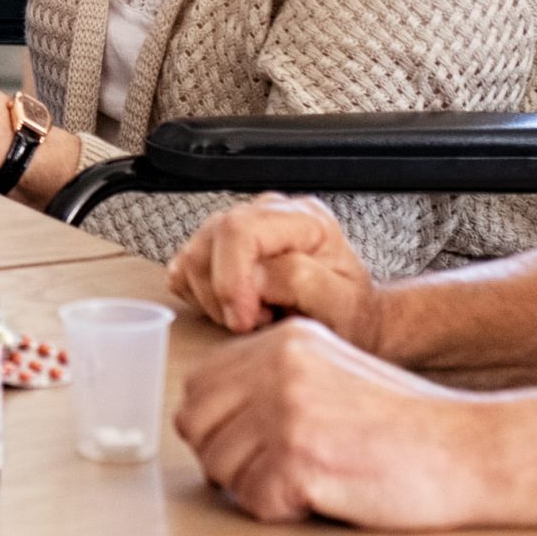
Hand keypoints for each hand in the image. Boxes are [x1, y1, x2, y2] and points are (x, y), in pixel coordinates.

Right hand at [167, 194, 386, 348]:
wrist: (352, 317)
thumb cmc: (350, 312)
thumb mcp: (342, 303)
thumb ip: (301, 281)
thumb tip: (254, 277)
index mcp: (302, 218)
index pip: (240, 229)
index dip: (232, 279)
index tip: (243, 320)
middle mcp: (267, 212)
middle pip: (211, 238)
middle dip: (221, 292)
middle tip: (252, 323)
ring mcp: (239, 226)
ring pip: (192, 254)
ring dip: (212, 297)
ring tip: (251, 314)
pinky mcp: (219, 246)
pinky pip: (185, 268)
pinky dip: (199, 296)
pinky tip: (233, 307)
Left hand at [173, 317, 490, 527]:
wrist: (470, 451)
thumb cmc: (408, 424)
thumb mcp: (334, 373)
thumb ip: (274, 382)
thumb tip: (215, 419)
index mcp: (284, 342)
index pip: (200, 385)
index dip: (217, 426)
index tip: (250, 447)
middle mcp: (277, 368)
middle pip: (196, 425)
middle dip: (225, 459)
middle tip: (272, 474)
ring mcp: (286, 412)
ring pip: (217, 467)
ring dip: (254, 487)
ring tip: (307, 483)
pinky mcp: (300, 459)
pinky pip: (252, 500)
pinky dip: (281, 510)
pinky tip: (322, 498)